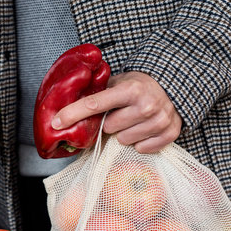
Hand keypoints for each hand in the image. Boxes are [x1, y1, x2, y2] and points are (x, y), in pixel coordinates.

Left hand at [51, 71, 181, 152]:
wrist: (174, 87)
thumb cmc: (139, 87)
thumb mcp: (120, 82)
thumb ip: (98, 92)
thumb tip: (67, 109)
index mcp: (130, 89)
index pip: (95, 104)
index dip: (73, 114)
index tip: (55, 122)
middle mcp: (146, 104)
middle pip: (109, 128)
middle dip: (108, 124)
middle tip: (117, 115)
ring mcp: (160, 120)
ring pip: (124, 140)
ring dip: (123, 134)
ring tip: (132, 121)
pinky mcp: (169, 134)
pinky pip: (142, 149)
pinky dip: (139, 142)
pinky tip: (143, 130)